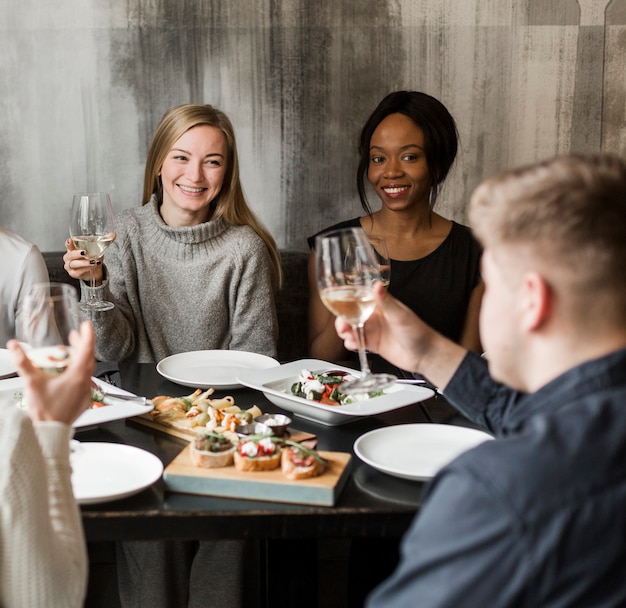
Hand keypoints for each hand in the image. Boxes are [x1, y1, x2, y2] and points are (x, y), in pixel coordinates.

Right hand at [7, 321, 95, 424]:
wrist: (50, 431)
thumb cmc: (45, 410)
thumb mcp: (32, 382)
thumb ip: (23, 362)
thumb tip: (15, 346)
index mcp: (77, 376)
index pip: (87, 350)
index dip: (87, 335)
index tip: (87, 325)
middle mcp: (85, 382)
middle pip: (88, 358)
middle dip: (82, 345)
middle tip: (75, 336)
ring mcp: (86, 391)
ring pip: (87, 369)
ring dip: (80, 358)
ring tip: (69, 352)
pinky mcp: (83, 399)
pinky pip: (84, 380)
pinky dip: (79, 371)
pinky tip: (68, 371)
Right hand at [63, 236, 113, 283]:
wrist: (94, 270)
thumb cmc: (92, 257)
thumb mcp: (98, 248)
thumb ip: (105, 240)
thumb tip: (113, 234)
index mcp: (73, 248)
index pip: (68, 244)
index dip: (69, 242)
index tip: (71, 240)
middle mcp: (69, 257)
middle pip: (70, 255)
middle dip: (77, 253)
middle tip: (85, 252)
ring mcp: (70, 266)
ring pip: (74, 264)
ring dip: (84, 263)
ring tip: (93, 262)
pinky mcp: (74, 273)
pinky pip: (78, 272)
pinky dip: (85, 269)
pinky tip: (91, 267)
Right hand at [335, 283, 466, 388]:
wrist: (425, 355)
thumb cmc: (418, 332)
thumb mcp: (400, 315)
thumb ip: (386, 302)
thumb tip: (377, 285)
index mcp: (381, 304)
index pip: (360, 297)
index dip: (347, 299)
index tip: (338, 301)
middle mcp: (375, 316)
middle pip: (352, 314)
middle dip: (343, 318)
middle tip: (342, 324)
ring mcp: (374, 330)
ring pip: (353, 328)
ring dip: (346, 331)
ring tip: (347, 335)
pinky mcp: (373, 344)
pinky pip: (357, 341)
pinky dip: (352, 343)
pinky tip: (354, 344)